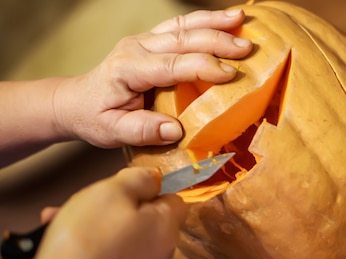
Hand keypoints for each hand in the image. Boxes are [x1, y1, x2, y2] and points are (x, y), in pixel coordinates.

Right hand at [27, 167, 185, 258]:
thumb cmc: (91, 233)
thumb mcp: (115, 190)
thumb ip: (140, 179)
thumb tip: (155, 178)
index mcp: (169, 227)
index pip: (173, 198)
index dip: (149, 188)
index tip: (121, 187)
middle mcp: (163, 250)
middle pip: (147, 215)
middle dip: (116, 204)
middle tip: (88, 201)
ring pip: (124, 231)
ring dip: (97, 220)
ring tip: (65, 217)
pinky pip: (112, 250)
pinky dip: (93, 240)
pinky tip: (64, 236)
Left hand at [52, 9, 252, 147]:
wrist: (77, 101)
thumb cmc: (95, 118)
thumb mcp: (111, 132)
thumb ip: (141, 131)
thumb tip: (175, 130)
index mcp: (128, 69)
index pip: (170, 65)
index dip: (201, 67)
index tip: (229, 75)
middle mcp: (136, 47)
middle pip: (181, 39)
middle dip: (217, 41)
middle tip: (247, 49)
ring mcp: (144, 41)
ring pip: (183, 26)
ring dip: (214, 22)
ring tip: (242, 20)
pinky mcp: (152, 40)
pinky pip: (181, 25)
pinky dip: (205, 20)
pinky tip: (227, 18)